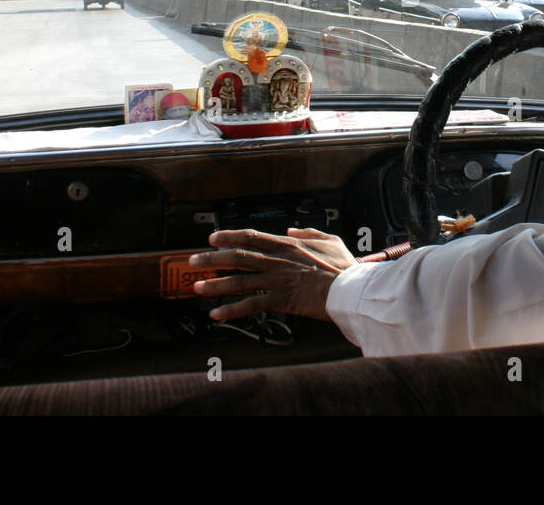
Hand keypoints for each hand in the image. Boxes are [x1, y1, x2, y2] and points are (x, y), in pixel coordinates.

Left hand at [188, 227, 358, 322]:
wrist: (350, 289)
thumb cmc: (344, 267)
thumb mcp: (330, 240)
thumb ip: (309, 232)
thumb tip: (292, 229)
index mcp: (288, 244)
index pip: (251, 237)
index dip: (228, 236)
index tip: (212, 238)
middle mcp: (277, 260)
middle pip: (237, 257)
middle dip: (212, 259)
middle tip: (193, 262)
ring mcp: (277, 280)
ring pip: (239, 280)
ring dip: (215, 285)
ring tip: (197, 288)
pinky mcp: (280, 300)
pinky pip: (251, 305)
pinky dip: (232, 310)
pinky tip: (217, 314)